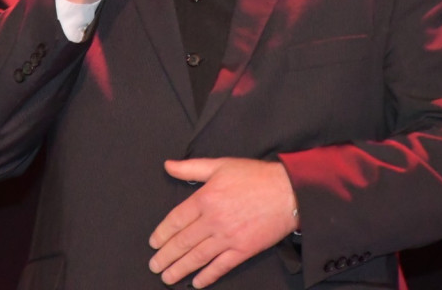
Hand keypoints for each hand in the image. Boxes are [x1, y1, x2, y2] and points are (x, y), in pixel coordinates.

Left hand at [149, 158, 298, 287]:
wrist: (287, 191)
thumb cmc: (254, 176)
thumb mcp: (220, 164)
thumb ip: (191, 168)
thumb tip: (168, 165)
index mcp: (205, 198)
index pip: (176, 219)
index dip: (162, 233)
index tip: (154, 243)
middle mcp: (213, 220)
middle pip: (183, 242)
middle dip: (166, 256)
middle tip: (154, 265)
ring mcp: (228, 236)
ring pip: (198, 257)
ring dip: (180, 269)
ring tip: (167, 277)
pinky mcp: (243, 249)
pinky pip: (221, 266)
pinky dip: (207, 276)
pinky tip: (197, 282)